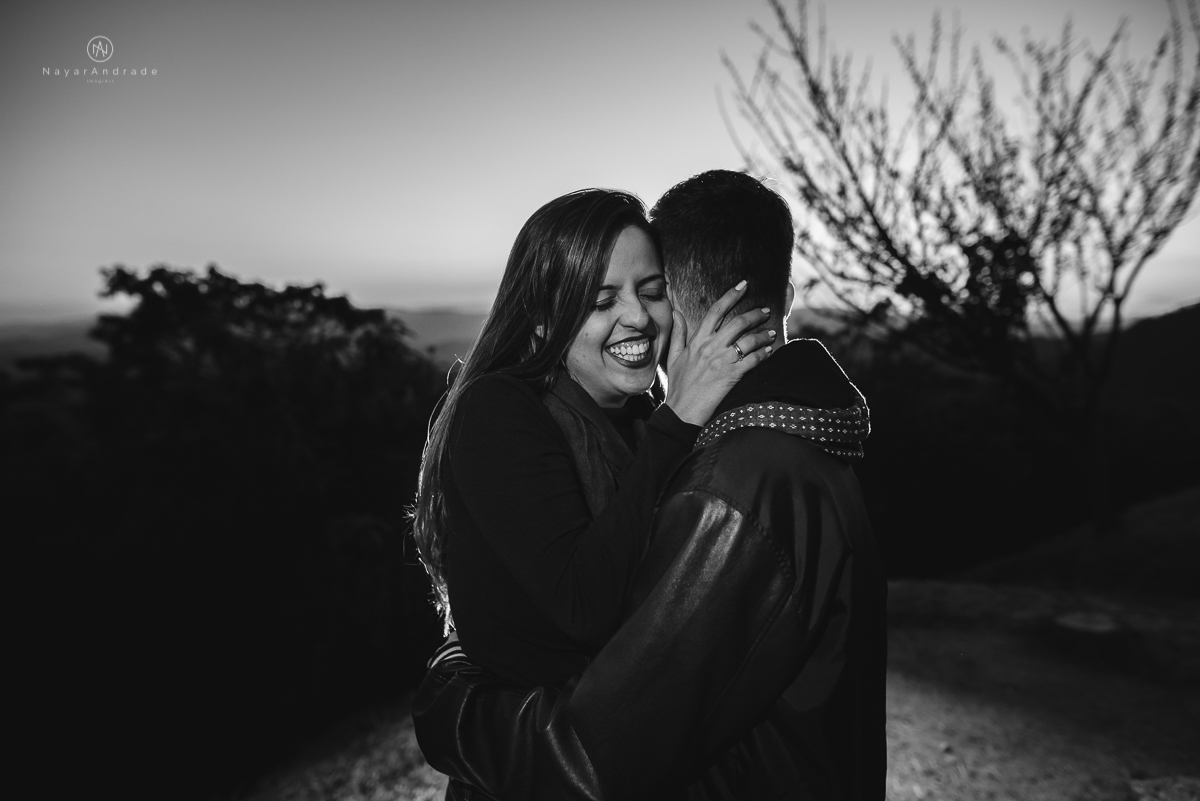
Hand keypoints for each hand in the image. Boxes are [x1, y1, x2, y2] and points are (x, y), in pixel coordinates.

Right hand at [664, 281, 775, 425]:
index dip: (731, 295)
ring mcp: (722, 361)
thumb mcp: (674, 357)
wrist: (682, 412)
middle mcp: (710, 347)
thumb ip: (677, 333)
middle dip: (754, 313)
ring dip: (763, 334)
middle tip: (765, 310)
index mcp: (697, 340)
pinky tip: (769, 352)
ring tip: (772, 332)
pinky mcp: (731, 376)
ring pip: (748, 340)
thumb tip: (676, 312)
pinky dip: (763, 354)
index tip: (743, 285)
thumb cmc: (678, 386)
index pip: (715, 311)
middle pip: (737, 322)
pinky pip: (752, 360)